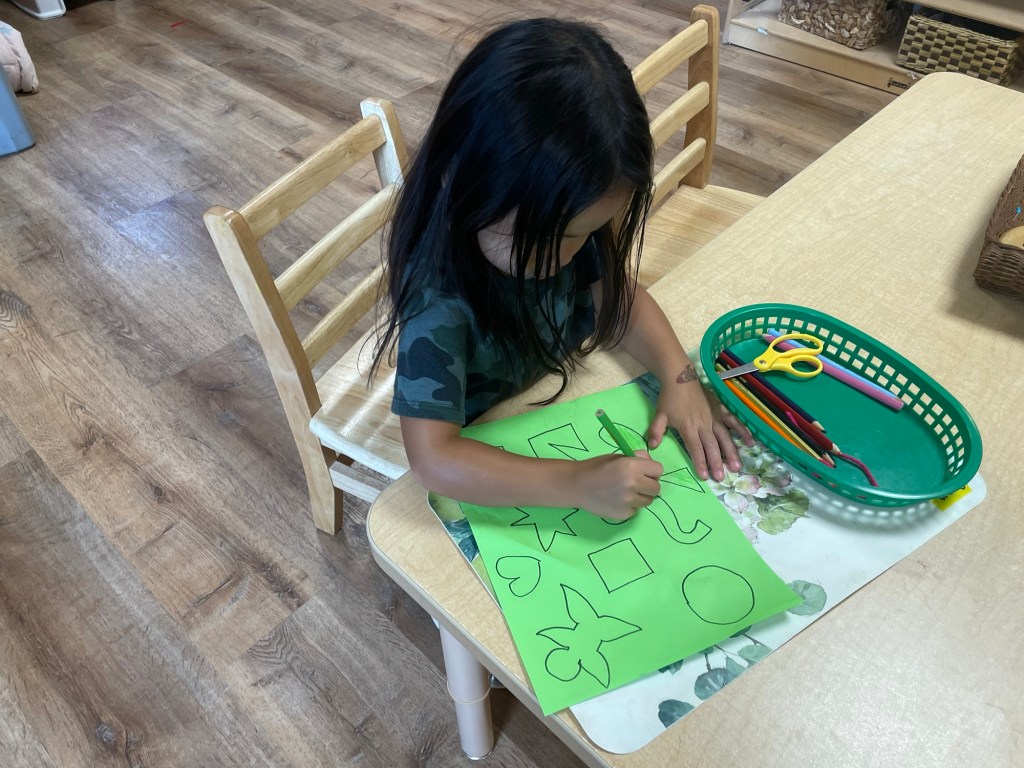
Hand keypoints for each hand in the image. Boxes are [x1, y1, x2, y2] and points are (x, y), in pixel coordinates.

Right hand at [573, 452, 662, 519]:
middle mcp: (633, 484)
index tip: (643, 471)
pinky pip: (635, 510)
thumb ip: (636, 458)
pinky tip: (617, 500)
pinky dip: (630, 506)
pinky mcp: (623, 514)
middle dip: (649, 484)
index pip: (658, 470)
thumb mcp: (617, 457)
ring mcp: (629, 501)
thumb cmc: (596, 467)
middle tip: (636, 483)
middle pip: (656, 488)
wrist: (576, 485)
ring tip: (626, 491)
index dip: (651, 470)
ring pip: (648, 501)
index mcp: (632, 466)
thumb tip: (650, 463)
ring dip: (641, 496)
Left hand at [647, 366, 752, 481]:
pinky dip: (742, 431)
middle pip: (711, 446)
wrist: (680, 377)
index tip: (705, 476)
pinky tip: (751, 442)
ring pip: (724, 437)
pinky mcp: (721, 410)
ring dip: (731, 452)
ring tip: (736, 467)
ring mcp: (714, 417)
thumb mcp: (659, 415)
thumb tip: (651, 446)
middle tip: (721, 478)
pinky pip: (733, 422)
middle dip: (717, 462)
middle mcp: (704, 424)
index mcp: (688, 427)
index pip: (695, 448)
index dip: (700, 462)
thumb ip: (656, 431)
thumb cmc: (669, 398)